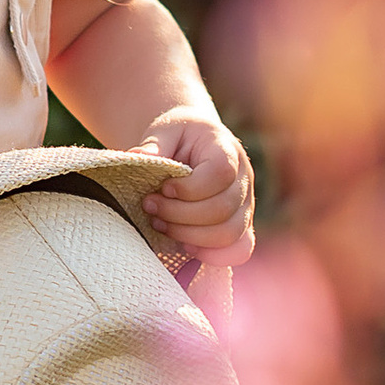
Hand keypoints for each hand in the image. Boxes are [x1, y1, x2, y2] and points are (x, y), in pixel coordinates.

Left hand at [137, 109, 254, 265]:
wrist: (196, 145)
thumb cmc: (181, 137)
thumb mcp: (166, 130)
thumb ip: (155, 143)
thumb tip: (138, 155)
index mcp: (228, 151)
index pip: (221, 173)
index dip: (190, 187)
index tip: (164, 187)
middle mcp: (243, 180)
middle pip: (223, 208)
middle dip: (179, 214)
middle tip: (149, 206)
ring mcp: (246, 206)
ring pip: (230, 234)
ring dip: (189, 236)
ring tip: (159, 224)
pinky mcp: (241, 227)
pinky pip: (239, 250)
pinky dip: (212, 255)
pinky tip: (184, 246)